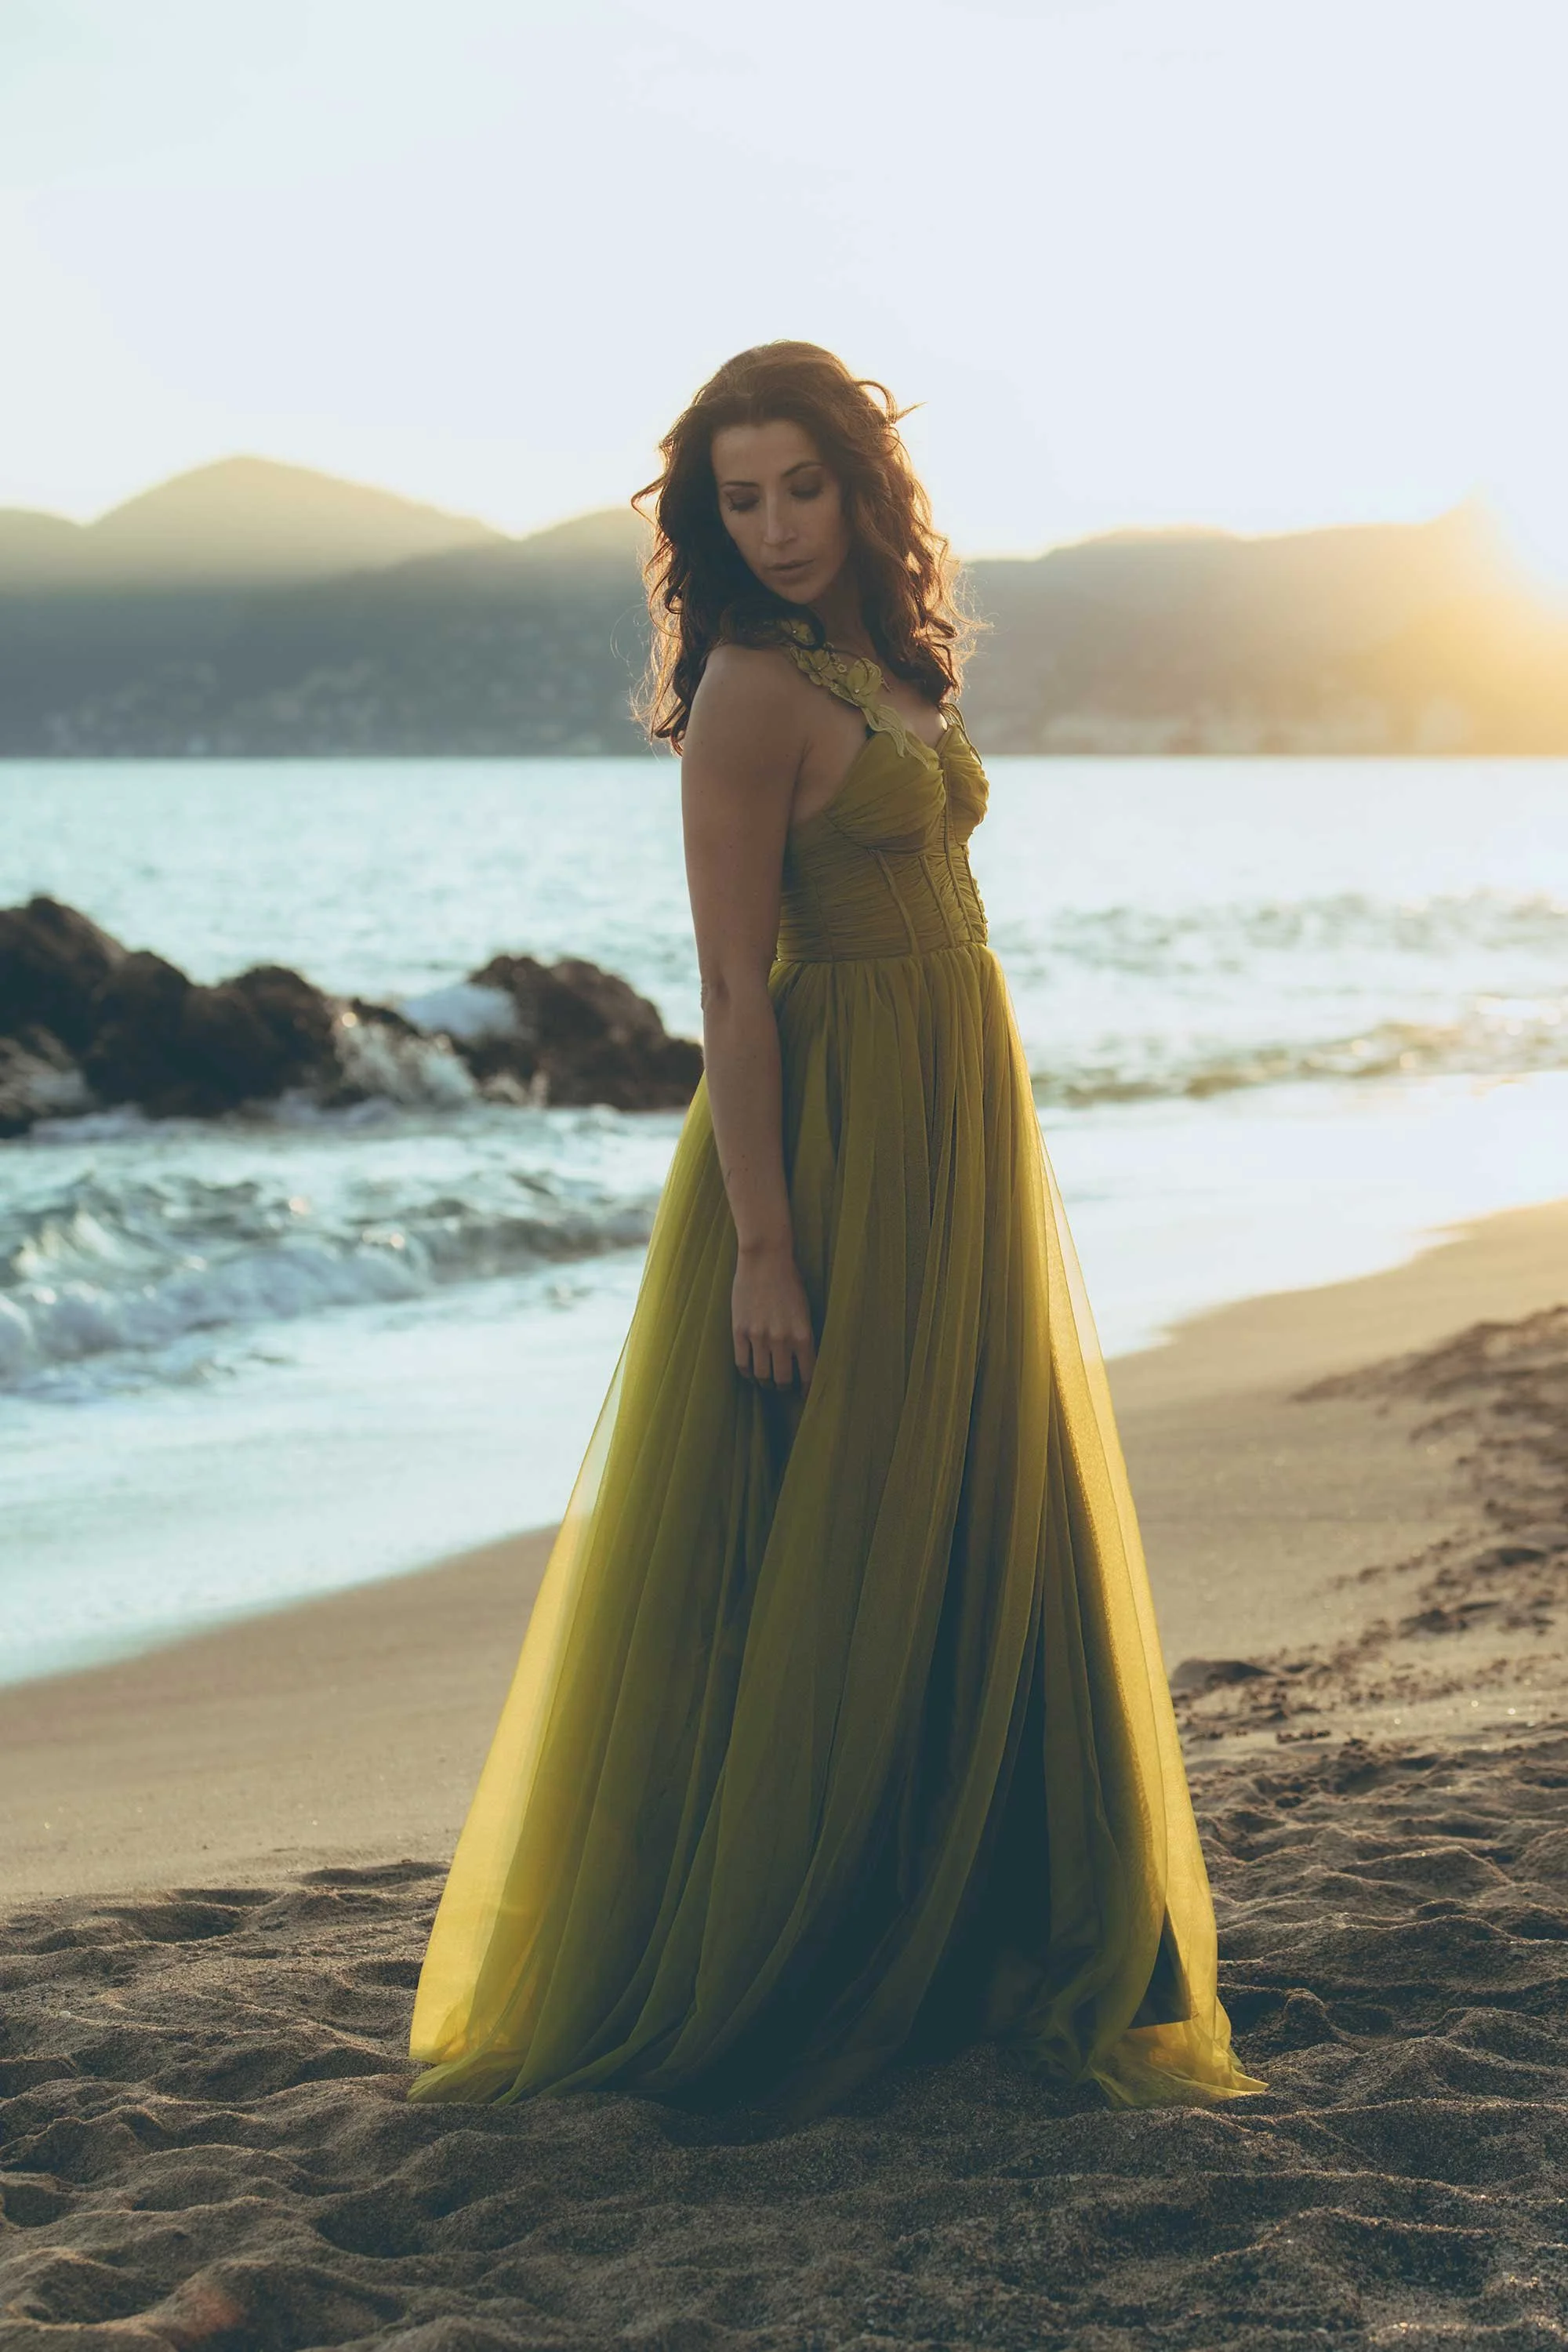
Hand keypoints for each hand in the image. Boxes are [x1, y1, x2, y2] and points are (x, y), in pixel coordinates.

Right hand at [732, 1242, 815, 1390]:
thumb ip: (803, 1336)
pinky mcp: (740, 1331)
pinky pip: (742, 1363)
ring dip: (765, 1383)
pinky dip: (747, 1373)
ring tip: (766, 1381)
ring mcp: (759, 1336)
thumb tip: (802, 1360)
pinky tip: (751, 1372)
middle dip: (784, 1388)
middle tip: (783, 1386)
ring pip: (761, 1375)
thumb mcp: (805, 1310)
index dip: (806, 1389)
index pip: (808, 1374)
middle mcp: (782, 1340)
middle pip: (782, 1380)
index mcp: (803, 1334)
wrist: (765, 1258)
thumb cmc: (789, 1280)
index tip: (804, 1394)